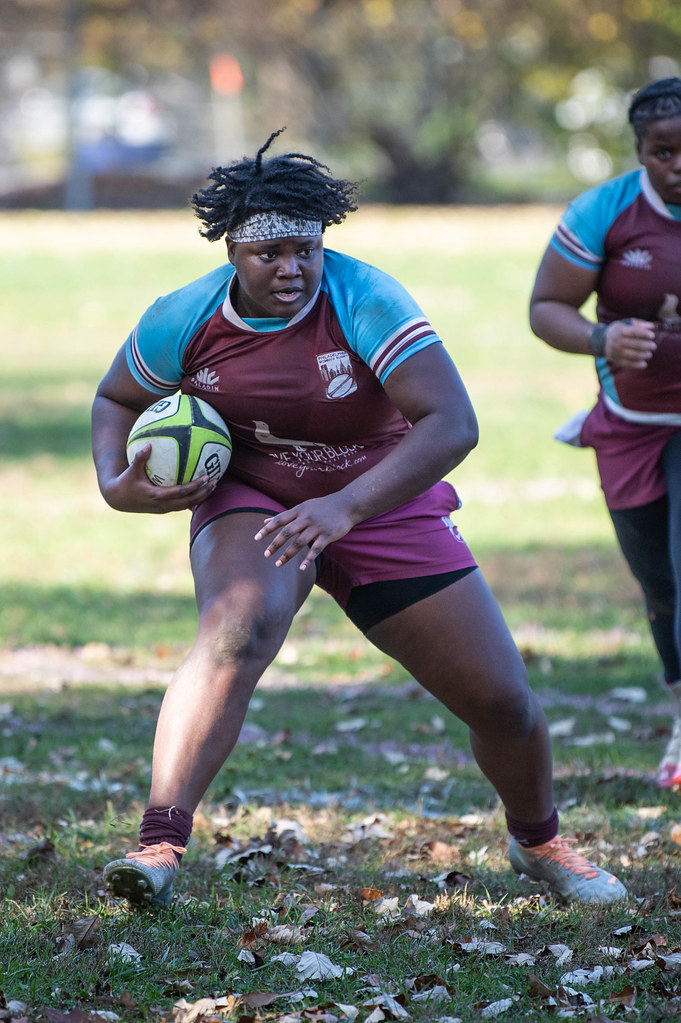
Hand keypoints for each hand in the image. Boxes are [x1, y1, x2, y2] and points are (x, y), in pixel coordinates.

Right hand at [101, 444, 216, 513]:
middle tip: (216, 481)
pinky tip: (201, 491)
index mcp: (157, 495)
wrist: (118, 500)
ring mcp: (164, 509)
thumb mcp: (131, 470)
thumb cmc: (125, 482)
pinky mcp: (164, 509)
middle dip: (204, 492)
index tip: (207, 477)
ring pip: (187, 505)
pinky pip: (182, 505)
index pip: (182, 492)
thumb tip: (148, 444)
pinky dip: (193, 499)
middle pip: (189, 501)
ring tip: (213, 487)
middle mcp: (163, 505)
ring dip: (201, 497)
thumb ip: (140, 458)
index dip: (196, 486)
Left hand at [254, 492, 356, 570]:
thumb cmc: (322, 506)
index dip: (267, 529)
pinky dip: (308, 560)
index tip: (256, 539)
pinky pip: (316, 550)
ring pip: (299, 543)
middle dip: (275, 544)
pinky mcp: (328, 535)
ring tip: (278, 564)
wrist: (347, 504)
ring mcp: (317, 527)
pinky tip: (301, 568)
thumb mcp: (302, 507)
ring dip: (287, 555)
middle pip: (287, 532)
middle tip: (266, 555)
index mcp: (299, 511)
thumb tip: (265, 521)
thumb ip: (284, 516)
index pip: (279, 520)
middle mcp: (306, 518)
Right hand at [604, 318, 656, 369]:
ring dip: (645, 355)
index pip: (634, 332)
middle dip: (648, 346)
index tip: (652, 335)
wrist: (601, 342)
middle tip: (653, 346)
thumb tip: (652, 326)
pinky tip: (644, 364)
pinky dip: (638, 365)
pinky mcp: (617, 361)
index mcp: (620, 331)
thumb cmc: (619, 331)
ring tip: (649, 354)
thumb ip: (639, 324)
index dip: (645, 334)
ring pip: (634, 355)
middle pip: (636, 344)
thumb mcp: (626, 324)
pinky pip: (629, 364)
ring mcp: (617, 352)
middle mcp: (617, 342)